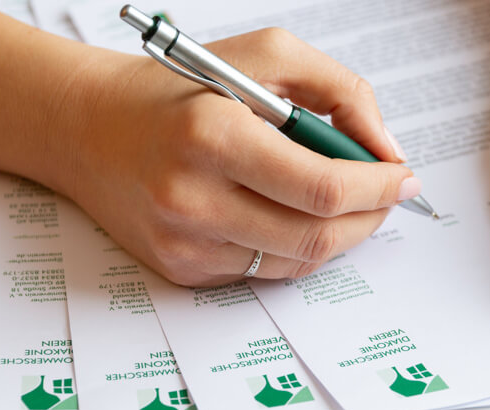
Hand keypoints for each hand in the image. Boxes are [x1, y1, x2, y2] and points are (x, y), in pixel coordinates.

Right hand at [54, 28, 417, 285]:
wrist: (86, 127)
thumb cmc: (180, 90)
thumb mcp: (264, 56)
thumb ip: (339, 91)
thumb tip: (386, 151)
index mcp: (214, 135)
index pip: (322, 187)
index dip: (378, 188)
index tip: (403, 178)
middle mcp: (193, 197)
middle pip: (317, 236)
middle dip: (369, 218)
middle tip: (385, 195)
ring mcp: (184, 242)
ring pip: (296, 262)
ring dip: (338, 237)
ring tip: (344, 204)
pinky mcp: (180, 269)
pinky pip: (264, 273)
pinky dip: (295, 249)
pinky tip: (292, 216)